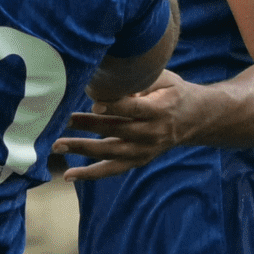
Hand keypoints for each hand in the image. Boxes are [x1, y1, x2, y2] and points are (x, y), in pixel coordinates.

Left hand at [55, 70, 195, 180]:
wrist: (196, 118)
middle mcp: (152, 133)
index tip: (95, 104)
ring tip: (56, 145)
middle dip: (88, 125)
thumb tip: (109, 81)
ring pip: (110, 152)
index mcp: (159, 110)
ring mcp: (145, 150)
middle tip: (63, 120)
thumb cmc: (173, 92)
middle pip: (117, 130)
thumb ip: (140, 80)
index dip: (115, 107)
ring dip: (82, 149)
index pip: (134, 109)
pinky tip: (68, 174)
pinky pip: (112, 169)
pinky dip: (90, 173)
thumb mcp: (165, 79)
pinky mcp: (138, 160)